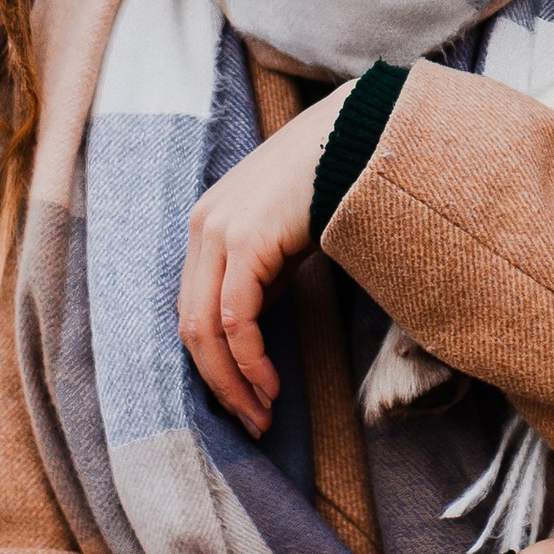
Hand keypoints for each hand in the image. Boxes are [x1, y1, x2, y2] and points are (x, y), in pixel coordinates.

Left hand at [178, 83, 351, 433]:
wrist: (362, 132)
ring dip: (233, 382)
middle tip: (250, 420)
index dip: (214, 362)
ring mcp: (220, 231)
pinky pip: (236, 320)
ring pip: (206, 330)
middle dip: (219, 383)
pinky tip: (271, 384)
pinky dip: (250, 361)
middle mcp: (203, 226)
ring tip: (262, 414)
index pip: (194, 308)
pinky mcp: (246, 240)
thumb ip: (264, 274)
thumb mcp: (288, 234)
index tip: (244, 398)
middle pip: (191, 326)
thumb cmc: (335, 179)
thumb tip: (253, 330)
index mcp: (208, 224)